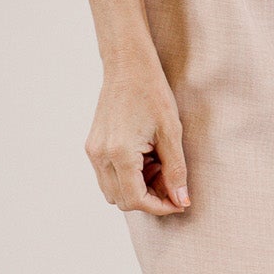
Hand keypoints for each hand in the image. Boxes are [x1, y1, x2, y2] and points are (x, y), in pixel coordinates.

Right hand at [84, 53, 190, 214]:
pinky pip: (108, 175)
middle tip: (171, 181)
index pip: (135, 200)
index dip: (159, 207)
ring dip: (137, 188)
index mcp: (119, 152)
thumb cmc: (152, 93)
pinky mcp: (92, 146)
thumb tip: (181, 200)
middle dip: (149, 198)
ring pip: (113, 191)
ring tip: (158, 165)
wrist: (127, 66)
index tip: (179, 202)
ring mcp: (93, 151)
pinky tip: (145, 157)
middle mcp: (100, 155)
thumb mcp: (171, 132)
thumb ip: (175, 170)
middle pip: (122, 200)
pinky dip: (127, 176)